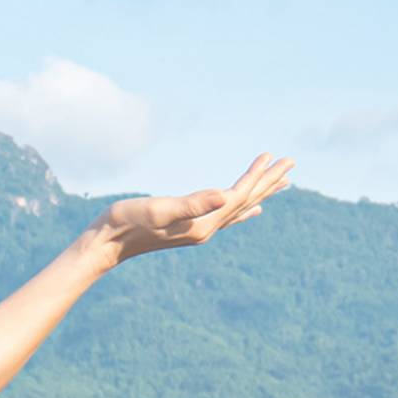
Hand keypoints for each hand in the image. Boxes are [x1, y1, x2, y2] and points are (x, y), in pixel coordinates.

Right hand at [83, 153, 294, 263]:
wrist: (106, 242)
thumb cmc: (127, 221)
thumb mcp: (159, 209)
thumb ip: (192, 204)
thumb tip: (224, 195)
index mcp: (204, 223)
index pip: (239, 195)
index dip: (257, 175)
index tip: (273, 155)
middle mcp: (207, 229)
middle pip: (246, 201)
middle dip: (269, 182)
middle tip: (291, 164)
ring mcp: (199, 230)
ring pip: (239, 207)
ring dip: (260, 192)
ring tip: (281, 182)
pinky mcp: (190, 228)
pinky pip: (226, 216)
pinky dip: (242, 208)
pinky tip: (251, 209)